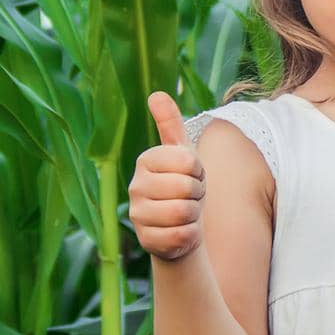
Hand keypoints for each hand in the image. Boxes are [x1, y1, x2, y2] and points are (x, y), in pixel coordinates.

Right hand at [129, 91, 206, 261]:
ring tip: (185, 212)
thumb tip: (157, 94)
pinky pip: (183, 235)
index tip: (191, 174)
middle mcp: (135, 186)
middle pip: (187, 187)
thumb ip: (171, 124)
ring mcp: (137, 215)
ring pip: (184, 212)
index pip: (189, 161)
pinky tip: (179, 231)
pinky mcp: (146, 241)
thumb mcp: (182, 153)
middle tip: (189, 196)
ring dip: (194, 214)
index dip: (199, 170)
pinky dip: (190, 234)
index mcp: (145, 160)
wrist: (180, 225)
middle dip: (198, 194)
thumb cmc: (184, 184)